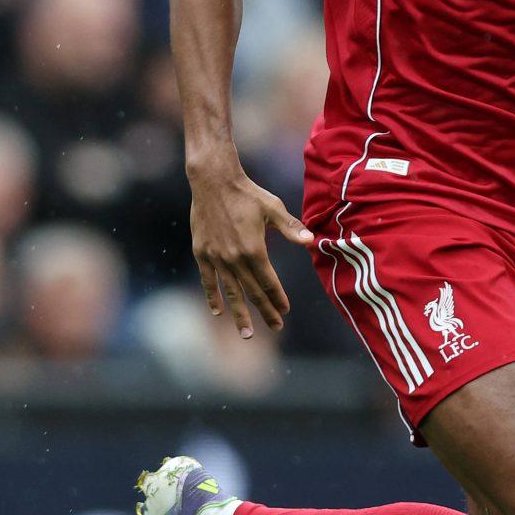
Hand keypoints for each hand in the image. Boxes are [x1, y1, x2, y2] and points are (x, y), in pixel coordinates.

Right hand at [189, 163, 314, 338]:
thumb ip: (291, 227)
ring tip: (247, 333)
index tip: (285, 311)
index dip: (277, 298)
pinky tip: (218, 312)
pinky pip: (208, 280)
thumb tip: (312, 241)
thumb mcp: (273, 208)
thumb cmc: (247, 194)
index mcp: (254, 250)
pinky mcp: (202, 253)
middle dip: (264, 311)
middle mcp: (235, 258)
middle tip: (275, 327)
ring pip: (230, 292)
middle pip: (252, 292)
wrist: (213, 182)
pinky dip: (213, 296)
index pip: (268, 282)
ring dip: (239, 314)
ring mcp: (217, 257)